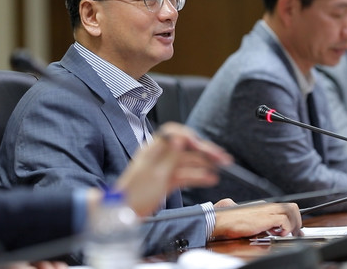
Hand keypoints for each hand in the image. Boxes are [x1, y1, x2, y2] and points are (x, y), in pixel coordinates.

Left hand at [114, 122, 232, 215]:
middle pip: (185, 148)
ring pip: (188, 162)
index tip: (201, 144)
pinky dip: (198, 176)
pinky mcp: (167, 180)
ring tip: (221, 168)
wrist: (124, 212)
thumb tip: (180, 137)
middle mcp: (160, 155)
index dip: (189, 136)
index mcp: (154, 149)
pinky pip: (185, 175)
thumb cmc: (135, 194)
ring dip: (205, 165)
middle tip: (222, 157)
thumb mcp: (156, 173)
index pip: (174, 133)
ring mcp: (164, 168)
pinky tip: (209, 179)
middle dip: (205, 151)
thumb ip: (171, 154)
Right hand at [212, 198, 301, 239]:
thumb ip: (256, 222)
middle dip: (297, 221)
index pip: (284, 208)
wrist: (222, 220)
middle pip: (292, 207)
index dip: (292, 220)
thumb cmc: (230, 221)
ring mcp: (267, 211)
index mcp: (263, 207)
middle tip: (296, 232)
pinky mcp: (266, 218)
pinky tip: (279, 234)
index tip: (293, 230)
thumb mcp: (248, 221)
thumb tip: (261, 229)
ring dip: (293, 225)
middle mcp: (267, 206)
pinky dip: (286, 228)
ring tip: (288, 234)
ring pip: (291, 211)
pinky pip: (284, 220)